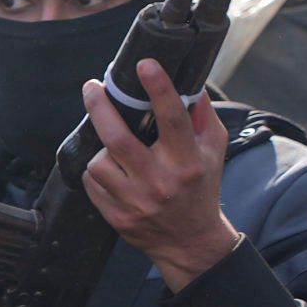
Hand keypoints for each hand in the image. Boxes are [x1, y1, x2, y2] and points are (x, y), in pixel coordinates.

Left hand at [83, 62, 238, 287]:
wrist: (191, 241)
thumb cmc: (201, 188)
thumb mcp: (213, 151)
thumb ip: (203, 116)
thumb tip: (191, 83)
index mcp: (187, 162)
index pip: (173, 120)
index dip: (159, 88)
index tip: (145, 64)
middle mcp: (161, 182)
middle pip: (119, 138)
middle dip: (100, 107)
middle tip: (92, 87)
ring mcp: (136, 202)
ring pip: (100, 162)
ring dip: (101, 148)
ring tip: (111, 144)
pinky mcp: (118, 218)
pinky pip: (92, 183)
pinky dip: (97, 171)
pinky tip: (110, 169)